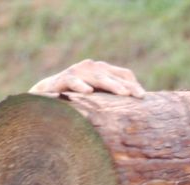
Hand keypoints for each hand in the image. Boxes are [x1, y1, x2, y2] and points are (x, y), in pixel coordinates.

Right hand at [29, 59, 145, 97]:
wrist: (45, 94)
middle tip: (139, 96)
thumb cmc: (77, 96)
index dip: (134, 85)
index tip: (144, 98)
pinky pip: (72, 82)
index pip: (124, 74)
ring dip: (111, 85)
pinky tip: (88, 91)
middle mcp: (92, 67)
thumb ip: (113, 97)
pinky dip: (80, 85)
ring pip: (98, 77)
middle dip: (127, 86)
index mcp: (103, 70)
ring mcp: (77, 71)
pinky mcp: (62, 79)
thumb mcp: (98, 96)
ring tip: (122, 93)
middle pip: (113, 76)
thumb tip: (138, 110)